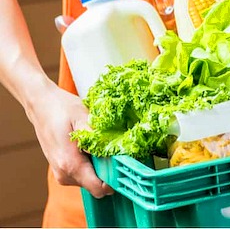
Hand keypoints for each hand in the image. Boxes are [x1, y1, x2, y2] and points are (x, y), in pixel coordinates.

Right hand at [27, 80, 113, 198]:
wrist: (41, 106)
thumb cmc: (62, 109)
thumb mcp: (83, 117)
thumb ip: (96, 136)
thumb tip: (113, 151)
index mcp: (70, 164)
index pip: (98, 188)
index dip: (114, 181)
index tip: (123, 166)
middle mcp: (64, 174)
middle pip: (96, 185)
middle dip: (108, 171)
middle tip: (112, 149)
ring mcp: (61, 174)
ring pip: (90, 180)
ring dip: (99, 166)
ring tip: (98, 145)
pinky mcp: (61, 169)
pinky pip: (82, 174)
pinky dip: (90, 164)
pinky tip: (89, 147)